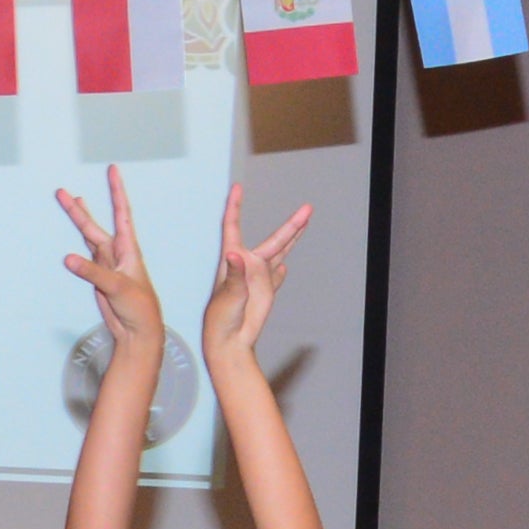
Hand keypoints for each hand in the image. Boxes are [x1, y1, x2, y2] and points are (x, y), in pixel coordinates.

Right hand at [54, 165, 161, 361]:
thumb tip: (68, 258)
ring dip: (78, 220)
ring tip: (68, 200)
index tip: (112, 170)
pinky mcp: (99, 276)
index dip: (116, 190)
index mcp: (128, 248)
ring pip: (89, 236)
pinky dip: (78, 243)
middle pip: (94, 224)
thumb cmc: (139, 307)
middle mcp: (117, 252)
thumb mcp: (116, 286)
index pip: (122, 212)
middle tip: (62, 191)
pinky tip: (74, 235)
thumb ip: (92, 271)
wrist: (139, 330)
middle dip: (78, 208)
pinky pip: (86, 255)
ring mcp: (107, 264)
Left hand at [199, 183, 310, 367]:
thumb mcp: (229, 295)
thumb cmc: (221, 319)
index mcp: (234, 260)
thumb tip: (235, 255)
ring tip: (306, 219)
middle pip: (274, 239)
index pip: (233, 226)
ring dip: (293, 237)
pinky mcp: (265, 291)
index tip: (237, 187)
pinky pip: (276, 276)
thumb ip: (234, 275)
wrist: (230, 341)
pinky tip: (284, 265)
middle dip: (291, 224)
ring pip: (279, 251)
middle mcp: (248, 265)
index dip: (234, 206)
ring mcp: (258, 278)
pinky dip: (281, 270)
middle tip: (308, 208)